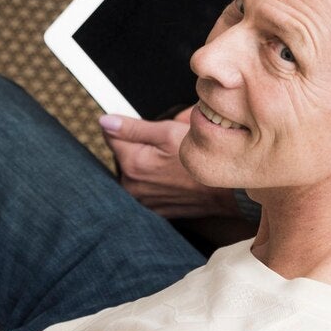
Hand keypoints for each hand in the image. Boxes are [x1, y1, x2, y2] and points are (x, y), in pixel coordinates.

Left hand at [100, 108, 239, 218]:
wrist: (224, 192)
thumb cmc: (201, 160)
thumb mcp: (169, 134)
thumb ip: (133, 128)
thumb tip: (105, 122)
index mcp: (132, 164)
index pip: (111, 135)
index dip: (126, 125)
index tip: (144, 126)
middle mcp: (132, 186)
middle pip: (122, 154)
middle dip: (137, 145)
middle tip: (164, 144)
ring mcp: (142, 200)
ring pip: (134, 170)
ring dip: (145, 162)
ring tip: (170, 161)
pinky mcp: (152, 208)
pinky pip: (145, 186)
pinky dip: (154, 179)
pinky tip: (172, 175)